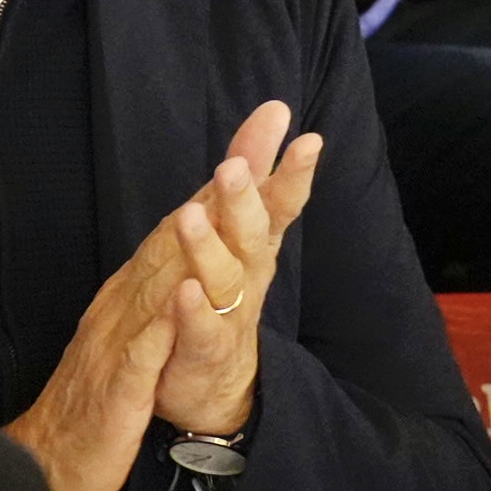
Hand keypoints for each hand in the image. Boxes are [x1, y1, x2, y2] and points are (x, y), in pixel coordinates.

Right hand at [4, 101, 319, 490]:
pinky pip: (143, 354)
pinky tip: (187, 300)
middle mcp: (130, 303)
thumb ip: (170, 286)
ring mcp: (121, 342)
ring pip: (162, 281)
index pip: (193, 220)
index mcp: (142, 290)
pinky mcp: (117, 390)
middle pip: (182, 232)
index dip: (234, 172)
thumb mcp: (144, 334)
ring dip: (192, 239)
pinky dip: (165, 324)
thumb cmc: (102, 398)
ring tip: (223, 194)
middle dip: (223, 184)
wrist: (49, 462)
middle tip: (262, 132)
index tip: (273, 122)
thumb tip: (197, 235)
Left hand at [150, 101, 323, 434]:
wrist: (211, 381)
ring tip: (190, 217)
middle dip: (244, 202)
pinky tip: (183, 291)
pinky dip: (193, 311)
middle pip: (251, 235)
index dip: (292, 174)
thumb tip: (274, 109)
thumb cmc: (222, 291)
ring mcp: (228, 315)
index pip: (277, 203)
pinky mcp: (204, 350)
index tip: (307, 140)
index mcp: (254, 243)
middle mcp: (248, 276)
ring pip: (223, 279)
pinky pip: (200, 329)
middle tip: (232, 167)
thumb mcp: (236, 225)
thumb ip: (253, 170)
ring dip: (208, 248)